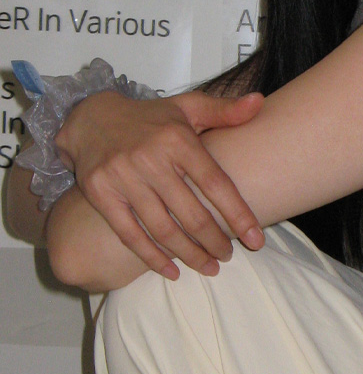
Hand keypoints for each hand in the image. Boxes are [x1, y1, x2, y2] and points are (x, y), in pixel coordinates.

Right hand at [55, 89, 265, 278]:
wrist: (91, 118)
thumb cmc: (151, 119)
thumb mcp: (187, 107)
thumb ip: (225, 110)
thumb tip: (260, 102)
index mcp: (177, 139)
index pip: (216, 184)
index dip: (238, 215)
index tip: (255, 241)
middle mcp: (150, 159)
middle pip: (192, 214)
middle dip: (215, 242)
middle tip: (228, 256)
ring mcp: (123, 178)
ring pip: (164, 229)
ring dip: (190, 255)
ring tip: (209, 267)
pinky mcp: (100, 194)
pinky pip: (130, 234)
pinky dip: (152, 258)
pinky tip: (172, 271)